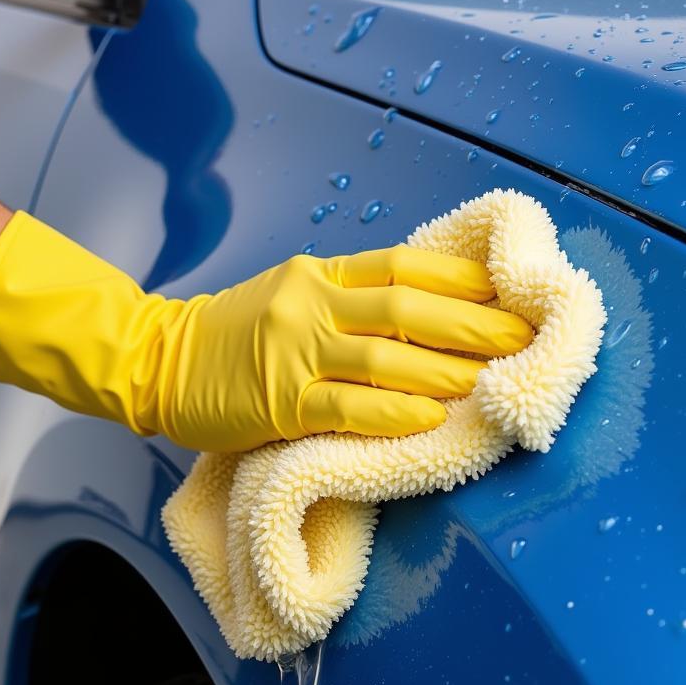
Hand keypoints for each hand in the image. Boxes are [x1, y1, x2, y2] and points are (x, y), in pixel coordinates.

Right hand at [0, 215, 533, 450]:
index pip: (404, 265)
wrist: (158, 358)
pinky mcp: (278, 401)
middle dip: (474, 324)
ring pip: (385, 356)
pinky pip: (346, 407)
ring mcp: (294, 351)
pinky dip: (393, 412)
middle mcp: (312, 302)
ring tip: (495, 382)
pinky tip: (431, 418)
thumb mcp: (291, 293)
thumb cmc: (233, 331)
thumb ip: (347, 297)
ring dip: (446, 370)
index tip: (513, 292)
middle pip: (407, 307)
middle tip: (527, 340)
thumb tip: (424, 312)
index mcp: (320, 274)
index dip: (463, 279)